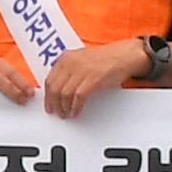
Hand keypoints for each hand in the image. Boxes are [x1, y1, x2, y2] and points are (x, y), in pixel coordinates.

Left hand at [39, 35, 156, 117]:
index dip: (47, 96)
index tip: (48, 105)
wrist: (124, 56)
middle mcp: (71, 63)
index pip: (49, 80)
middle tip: (56, 113)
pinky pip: (78, 97)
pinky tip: (76, 112)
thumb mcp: (81, 60)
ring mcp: (81, 70)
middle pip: (54, 88)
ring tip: (67, 115)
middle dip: (53, 104)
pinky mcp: (93, 79)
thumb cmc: (105, 60)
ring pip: (64, 94)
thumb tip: (58, 90)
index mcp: (66, 58)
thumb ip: (69, 71)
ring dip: (64, 108)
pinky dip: (75, 108)